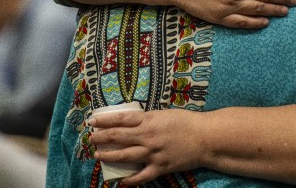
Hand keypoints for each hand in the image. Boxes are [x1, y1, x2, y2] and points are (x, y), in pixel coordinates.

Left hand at [89, 109, 203, 184]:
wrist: (205, 138)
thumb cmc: (186, 122)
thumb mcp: (164, 114)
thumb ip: (147, 118)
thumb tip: (130, 121)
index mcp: (148, 120)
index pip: (120, 119)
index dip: (104, 121)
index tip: (92, 122)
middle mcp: (147, 136)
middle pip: (118, 137)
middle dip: (102, 138)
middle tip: (91, 139)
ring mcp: (152, 153)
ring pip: (125, 156)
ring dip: (109, 156)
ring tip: (98, 155)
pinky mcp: (160, 167)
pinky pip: (141, 176)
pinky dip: (130, 180)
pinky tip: (121, 181)